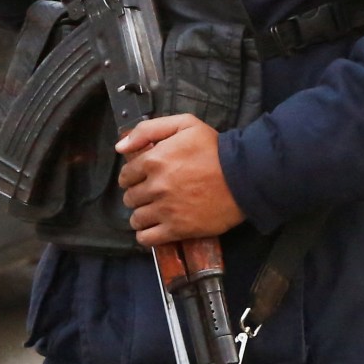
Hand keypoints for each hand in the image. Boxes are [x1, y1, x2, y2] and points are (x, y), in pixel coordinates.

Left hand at [116, 115, 243, 244]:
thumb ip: (149, 130)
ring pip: (136, 219)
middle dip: (138, 195)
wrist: (243, 176)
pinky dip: (146, 235)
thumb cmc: (214, 148)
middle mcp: (155, 186)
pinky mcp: (177, 229)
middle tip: (152, 193)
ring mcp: (165, 210)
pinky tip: (155, 228)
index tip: (143, 177)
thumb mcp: (184, 124)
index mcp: (153, 160)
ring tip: (154, 211)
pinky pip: (147, 239)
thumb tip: (120, 146)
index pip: (125, 174)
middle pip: (130, 197)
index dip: (133, 176)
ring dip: (142, 215)